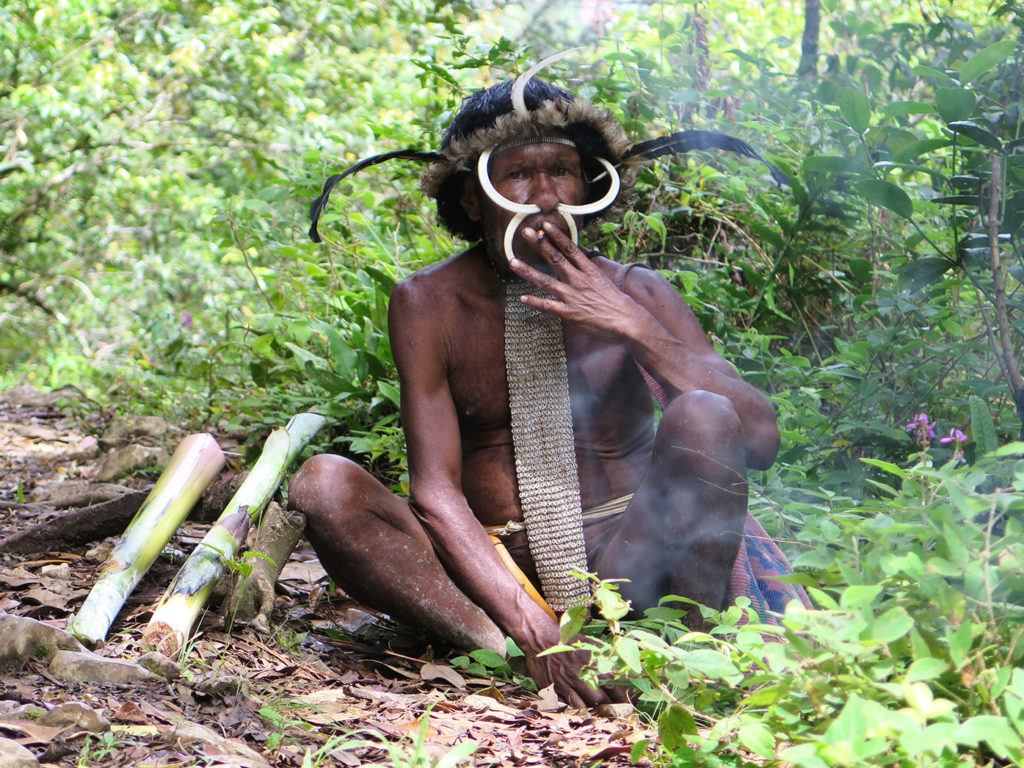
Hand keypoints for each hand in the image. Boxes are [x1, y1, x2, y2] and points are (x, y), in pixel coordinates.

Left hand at [508, 222, 651, 338]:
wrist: (627, 320)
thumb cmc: (616, 301)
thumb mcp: (602, 280)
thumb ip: (587, 270)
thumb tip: (577, 259)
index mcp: (588, 270)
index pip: (570, 248)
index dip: (556, 235)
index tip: (545, 224)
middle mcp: (579, 280)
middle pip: (555, 259)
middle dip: (539, 245)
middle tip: (526, 232)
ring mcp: (573, 296)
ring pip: (546, 281)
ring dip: (528, 271)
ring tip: (513, 262)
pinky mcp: (570, 313)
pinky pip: (548, 306)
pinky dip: (535, 302)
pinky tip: (522, 298)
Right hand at [519, 616, 628, 707]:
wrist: (541, 638)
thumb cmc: (568, 641)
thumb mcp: (589, 644)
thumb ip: (605, 657)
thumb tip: (622, 667)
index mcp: (593, 662)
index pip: (615, 685)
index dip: (623, 697)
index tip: (628, 703)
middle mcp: (581, 675)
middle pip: (602, 700)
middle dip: (612, 708)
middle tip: (617, 713)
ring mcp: (567, 684)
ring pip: (586, 707)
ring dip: (595, 712)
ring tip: (601, 714)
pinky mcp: (555, 690)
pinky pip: (569, 706)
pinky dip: (578, 711)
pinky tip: (584, 712)